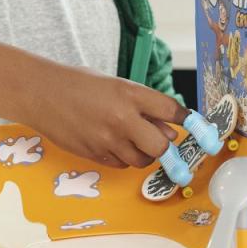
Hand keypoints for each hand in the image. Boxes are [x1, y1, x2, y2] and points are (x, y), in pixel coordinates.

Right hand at [26, 67, 188, 168]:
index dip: (191, 123)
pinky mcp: (94, 154)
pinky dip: (124, 157)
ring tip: (132, 137)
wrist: (41, 93)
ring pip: (141, 160)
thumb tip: (170, 130)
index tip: (205, 133)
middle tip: (166, 144)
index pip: (171, 111)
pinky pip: (121, 164)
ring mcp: (107, 139)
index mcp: (129, 93)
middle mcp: (122, 118)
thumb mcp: (115, 85)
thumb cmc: (79, 83)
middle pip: (161, 146)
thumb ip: (144, 107)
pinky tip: (113, 142)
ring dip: (145, 153)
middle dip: (167, 148)